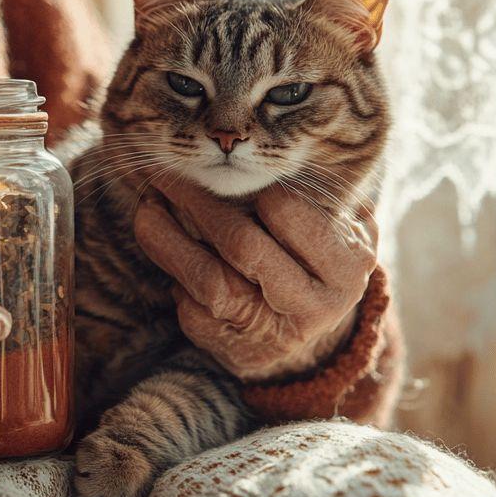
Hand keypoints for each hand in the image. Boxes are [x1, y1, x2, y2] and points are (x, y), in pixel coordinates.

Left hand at [133, 181, 376, 381]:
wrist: (305, 329)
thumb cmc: (316, 254)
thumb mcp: (335, 221)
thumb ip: (311, 187)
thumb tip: (245, 147)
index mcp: (346, 265)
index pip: (290, 212)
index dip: (249, 183)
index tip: (226, 165)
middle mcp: (315, 305)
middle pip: (243, 245)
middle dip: (198, 202)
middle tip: (169, 173)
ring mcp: (271, 332)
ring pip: (208, 280)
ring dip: (168, 236)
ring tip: (149, 205)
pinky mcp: (233, 349)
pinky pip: (192, 306)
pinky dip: (172, 270)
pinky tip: (162, 242)